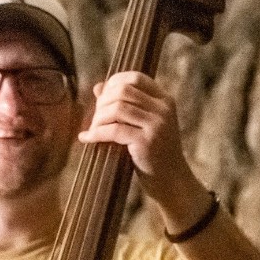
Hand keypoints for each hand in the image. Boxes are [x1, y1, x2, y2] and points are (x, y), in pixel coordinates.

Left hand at [78, 71, 211, 231]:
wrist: (173, 181)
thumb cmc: (156, 153)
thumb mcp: (144, 124)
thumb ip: (125, 105)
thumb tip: (98, 87)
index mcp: (165, 100)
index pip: (135, 78)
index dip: (114, 83)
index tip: (101, 97)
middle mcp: (163, 109)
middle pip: (122, 91)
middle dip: (102, 103)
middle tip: (95, 119)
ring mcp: (157, 125)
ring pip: (117, 108)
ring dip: (98, 118)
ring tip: (92, 130)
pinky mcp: (147, 142)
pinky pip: (114, 129)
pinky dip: (96, 134)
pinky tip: (86, 139)